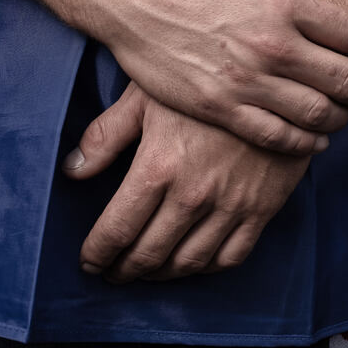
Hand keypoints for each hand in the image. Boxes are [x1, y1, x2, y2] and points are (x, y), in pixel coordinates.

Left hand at [63, 84, 309, 281]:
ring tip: (146, 271)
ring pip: (188, 263)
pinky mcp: (263, 208)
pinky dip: (206, 269)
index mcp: (159, 167)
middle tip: (112, 272)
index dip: (97, 253)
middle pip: (149, 254)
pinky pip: (231, 256)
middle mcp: (193, 194)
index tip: (89, 262)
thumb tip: (72, 170)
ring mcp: (231, 205)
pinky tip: (191, 261)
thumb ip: (106, 135)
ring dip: (161, 276)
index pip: (117, 230)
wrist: (275, 72)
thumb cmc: (202, 75)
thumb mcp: (146, 94)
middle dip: (124, 270)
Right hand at [78, 0, 347, 156]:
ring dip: (340, 119)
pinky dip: (304, 144)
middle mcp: (272, 45)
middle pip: (346, 81)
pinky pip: (278, 137)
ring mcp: (246, 81)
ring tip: (341, 115)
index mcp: (286, 4)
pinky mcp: (219, 107)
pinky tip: (311, 139)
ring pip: (317, 115)